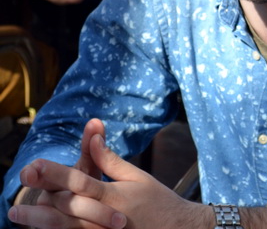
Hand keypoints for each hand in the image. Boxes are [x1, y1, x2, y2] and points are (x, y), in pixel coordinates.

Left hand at [9, 119, 209, 228]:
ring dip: (40, 221)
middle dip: (43, 196)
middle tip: (20, 188)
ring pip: (67, 227)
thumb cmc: (158, 201)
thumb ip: (110, 160)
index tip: (35, 165)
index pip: (82, 181)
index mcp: (116, 195)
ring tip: (17, 215)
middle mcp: (107, 216)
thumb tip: (92, 136)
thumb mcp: (137, 177)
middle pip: (69, 206)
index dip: (57, 173)